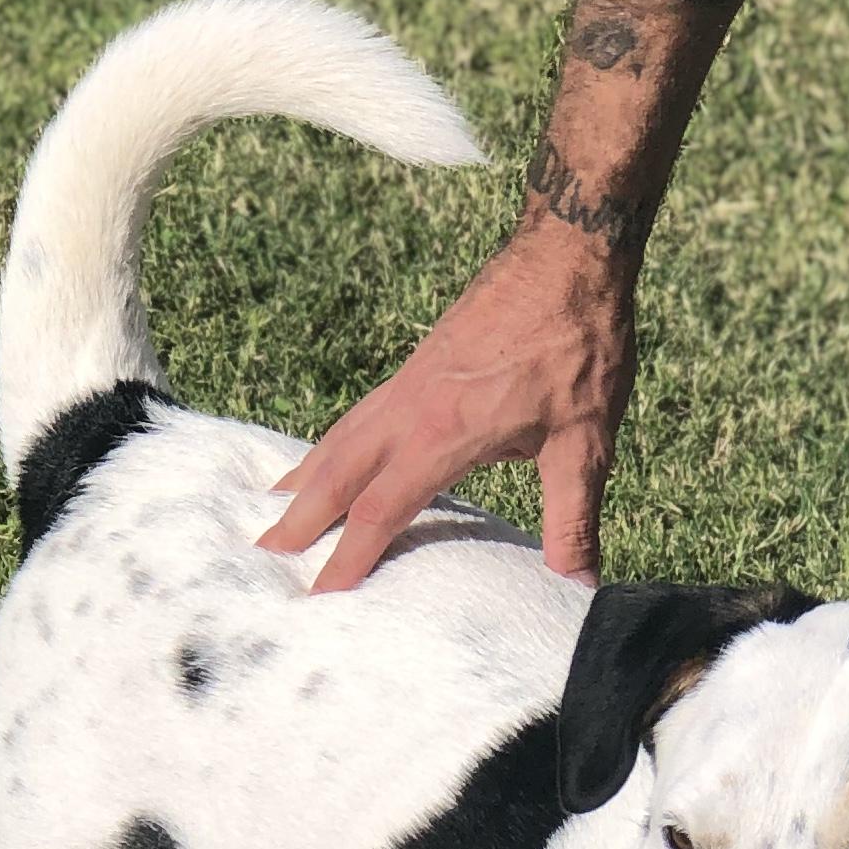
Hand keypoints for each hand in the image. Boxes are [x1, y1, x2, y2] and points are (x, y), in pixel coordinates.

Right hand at [258, 218, 637, 592]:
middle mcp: (412, 406)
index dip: (349, 558)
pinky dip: (334, 443)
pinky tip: (335, 453)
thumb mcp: (586, 443)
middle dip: (300, 518)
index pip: (380, 509)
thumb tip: (581, 586)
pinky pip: (362, 414)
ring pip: (343, 436)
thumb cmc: (579, 343)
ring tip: (278, 506)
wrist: (569, 250)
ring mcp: (411, 381)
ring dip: (308, 476)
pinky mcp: (421, 363)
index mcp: (443, 433)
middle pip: (338, 471)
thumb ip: (575, 520)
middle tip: (263, 555)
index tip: (319, 598)